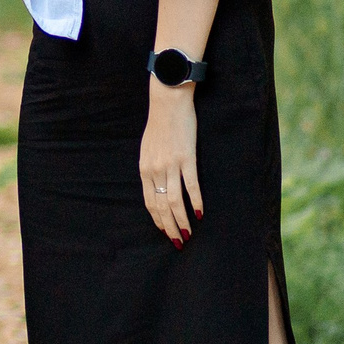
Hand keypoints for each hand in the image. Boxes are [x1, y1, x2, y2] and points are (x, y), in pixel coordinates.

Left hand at [139, 86, 201, 245]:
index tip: (165, 232)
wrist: (168, 102)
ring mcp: (171, 164)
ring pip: (174, 200)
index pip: (149, 202)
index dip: (157, 219)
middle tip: (178, 241)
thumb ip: (150, 167)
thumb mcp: (147, 148)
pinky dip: (195, 201)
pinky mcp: (186, 157)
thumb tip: (155, 183)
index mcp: (144, 169)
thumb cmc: (159, 125)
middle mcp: (155, 170)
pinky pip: (190, 185)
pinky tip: (199, 213)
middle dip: (169, 226)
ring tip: (188, 233)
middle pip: (161, 205)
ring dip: (182, 219)